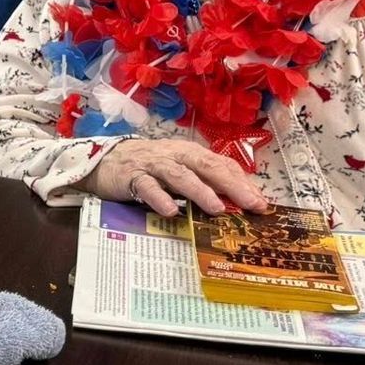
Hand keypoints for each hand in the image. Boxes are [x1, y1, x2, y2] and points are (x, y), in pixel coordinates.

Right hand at [78, 138, 268, 218]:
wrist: (103, 160)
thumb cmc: (147, 167)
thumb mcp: (178, 170)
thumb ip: (202, 181)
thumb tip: (236, 200)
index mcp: (189, 153)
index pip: (221, 164)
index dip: (242, 182)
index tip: (261, 202)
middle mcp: (174, 155)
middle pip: (206, 166)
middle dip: (231, 185)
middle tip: (251, 204)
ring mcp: (153, 165)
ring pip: (180, 175)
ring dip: (199, 191)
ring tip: (217, 208)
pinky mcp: (132, 177)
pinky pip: (147, 187)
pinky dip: (159, 198)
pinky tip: (170, 212)